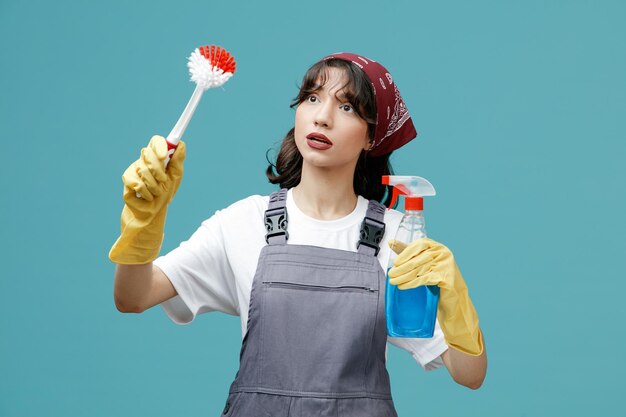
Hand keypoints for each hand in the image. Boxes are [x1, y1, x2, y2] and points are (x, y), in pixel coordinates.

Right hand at [109, 135, 185, 264]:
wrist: (151, 214)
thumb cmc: (164, 195)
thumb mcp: (175, 178)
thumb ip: (177, 161)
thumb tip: (181, 144)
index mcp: (157, 157)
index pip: (156, 141)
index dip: (160, 145)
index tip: (165, 155)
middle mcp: (144, 160)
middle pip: (148, 152)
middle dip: (158, 169)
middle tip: (162, 180)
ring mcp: (134, 169)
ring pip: (143, 169)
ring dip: (154, 185)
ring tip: (155, 193)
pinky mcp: (127, 179)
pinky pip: (136, 182)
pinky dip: (145, 192)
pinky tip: (146, 197)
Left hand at [388, 238, 483, 355]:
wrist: (454, 297)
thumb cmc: (436, 277)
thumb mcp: (423, 262)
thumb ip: (408, 252)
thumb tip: (391, 242)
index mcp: (437, 247)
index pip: (420, 244)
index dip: (406, 252)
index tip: (396, 262)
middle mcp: (443, 253)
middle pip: (418, 259)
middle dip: (402, 268)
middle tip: (391, 275)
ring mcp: (446, 265)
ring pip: (420, 269)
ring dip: (404, 276)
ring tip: (394, 281)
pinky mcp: (446, 277)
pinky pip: (424, 279)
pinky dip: (411, 283)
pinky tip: (403, 286)